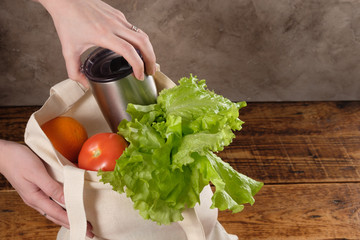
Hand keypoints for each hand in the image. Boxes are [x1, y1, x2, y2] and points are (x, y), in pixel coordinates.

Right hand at [0, 140, 93, 237]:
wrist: (4, 154)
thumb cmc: (19, 160)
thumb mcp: (37, 173)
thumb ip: (52, 186)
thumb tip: (66, 200)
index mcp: (35, 198)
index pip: (58, 214)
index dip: (73, 221)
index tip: (86, 228)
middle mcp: (36, 200)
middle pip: (57, 216)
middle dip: (72, 223)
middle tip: (88, 231)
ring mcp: (36, 195)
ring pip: (54, 210)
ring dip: (68, 217)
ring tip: (81, 220)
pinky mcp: (37, 189)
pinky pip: (52, 202)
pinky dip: (62, 206)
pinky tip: (68, 205)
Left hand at [36, 0, 155, 86]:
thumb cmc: (66, 21)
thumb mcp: (68, 49)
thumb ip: (74, 70)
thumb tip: (85, 84)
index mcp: (103, 35)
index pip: (129, 51)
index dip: (138, 65)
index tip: (139, 76)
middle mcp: (114, 26)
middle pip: (142, 42)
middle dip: (151, 59)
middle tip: (150, 71)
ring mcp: (118, 18)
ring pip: (141, 34)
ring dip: (148, 50)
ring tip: (147, 62)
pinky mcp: (118, 14)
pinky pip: (133, 29)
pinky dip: (139, 41)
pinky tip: (135, 49)